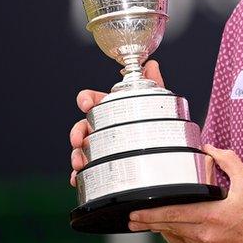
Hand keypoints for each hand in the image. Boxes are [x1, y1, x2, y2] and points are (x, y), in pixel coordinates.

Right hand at [68, 60, 165, 186]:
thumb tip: (152, 64)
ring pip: (80, 149)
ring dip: (75, 154)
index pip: (93, 100)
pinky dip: (77, 175)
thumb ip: (154, 85)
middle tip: (78, 140)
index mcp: (112, 110)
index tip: (85, 103)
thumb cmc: (156, 124)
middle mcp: (102, 128)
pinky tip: (77, 179)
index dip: (86, 99)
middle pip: (81, 126)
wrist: (167, 153)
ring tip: (80, 162)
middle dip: (76, 132)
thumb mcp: (157, 104)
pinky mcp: (101, 166)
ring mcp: (100, 147)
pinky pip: (85, 171)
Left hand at [127, 145, 242, 242]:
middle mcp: (206, 235)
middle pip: (170, 227)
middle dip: (150, 222)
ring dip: (167, 228)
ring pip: (179, 237)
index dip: (152, 213)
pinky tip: (179, 230)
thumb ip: (227, 161)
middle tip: (133, 219)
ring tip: (153, 222)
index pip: (174, 213)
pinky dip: (184, 237)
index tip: (136, 212)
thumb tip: (209, 148)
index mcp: (212, 215)